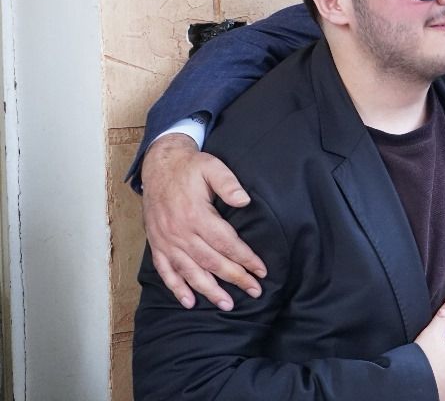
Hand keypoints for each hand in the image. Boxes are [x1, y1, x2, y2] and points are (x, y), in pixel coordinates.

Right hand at [141, 133, 266, 309]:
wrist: (159, 165)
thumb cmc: (190, 167)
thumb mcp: (212, 167)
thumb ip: (228, 183)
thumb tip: (245, 200)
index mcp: (196, 215)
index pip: (226, 243)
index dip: (245, 258)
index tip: (261, 271)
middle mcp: (179, 232)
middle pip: (211, 262)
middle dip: (235, 278)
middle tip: (255, 291)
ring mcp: (166, 241)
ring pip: (189, 271)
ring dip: (208, 290)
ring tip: (226, 304)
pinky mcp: (156, 244)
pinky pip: (165, 271)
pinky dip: (176, 288)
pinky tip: (189, 302)